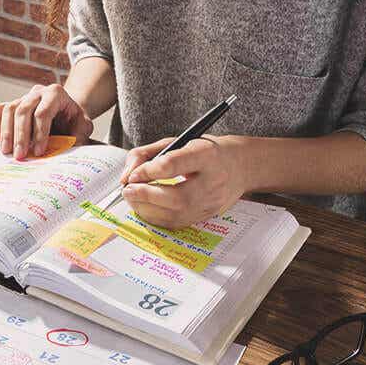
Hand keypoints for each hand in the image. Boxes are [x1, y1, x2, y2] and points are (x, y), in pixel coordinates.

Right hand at [0, 84, 93, 158]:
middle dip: (20, 135)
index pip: (43, 112)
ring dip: (7, 132)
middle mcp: (37, 92)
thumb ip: (77, 137)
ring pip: (9, 109)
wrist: (66, 111)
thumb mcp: (83, 126)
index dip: (40, 133)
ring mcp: (23, 96)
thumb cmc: (74, 120)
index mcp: (56, 94)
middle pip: (23, 110)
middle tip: (20, 156)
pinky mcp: (12, 104)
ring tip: (7, 152)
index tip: (39, 152)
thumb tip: (67, 154)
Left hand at [120, 136, 250, 228]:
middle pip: (176, 197)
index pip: (173, 165)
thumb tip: (126, 177)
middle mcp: (213, 180)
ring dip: (147, 209)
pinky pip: (177, 223)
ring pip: (175, 214)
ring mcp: (213, 202)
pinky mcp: (208, 215)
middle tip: (128, 191)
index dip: (148, 171)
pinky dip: (156, 217)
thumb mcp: (175, 142)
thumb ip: (145, 154)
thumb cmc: (203, 151)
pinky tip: (146, 207)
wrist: (239, 165)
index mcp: (206, 155)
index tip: (132, 175)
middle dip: (145, 196)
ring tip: (133, 198)